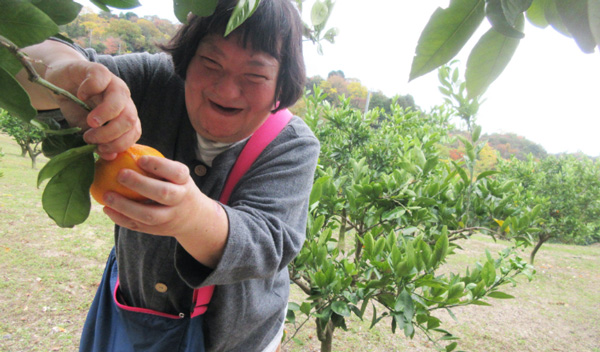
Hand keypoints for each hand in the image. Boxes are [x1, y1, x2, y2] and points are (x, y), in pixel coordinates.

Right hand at [46, 60, 140, 159]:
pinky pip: (100, 80)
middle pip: (130, 119)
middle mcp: (124, 99)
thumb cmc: (77, 107)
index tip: (100, 149)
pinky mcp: (97, 70)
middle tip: (90, 138)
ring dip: (104, 116)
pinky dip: (89, 90)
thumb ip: (100, 142)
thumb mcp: (87, 129)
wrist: (61, 82)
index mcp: (125, 114)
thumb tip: (110, 156)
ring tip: (89, 123)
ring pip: (120, 101)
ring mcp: (113, 83)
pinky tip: (80, 95)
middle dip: (110, 134)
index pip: (134, 132)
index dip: (119, 144)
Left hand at [100, 156, 228, 266]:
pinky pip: (138, 226)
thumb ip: (157, 166)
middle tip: (120, 174)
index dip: (158, 165)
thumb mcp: (175, 175)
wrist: (193, 217)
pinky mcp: (158, 230)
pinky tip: (107, 209)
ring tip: (107, 195)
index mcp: (185, 182)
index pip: (176, 172)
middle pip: (164, 193)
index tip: (139, 158)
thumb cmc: (176, 187)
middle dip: (140, 184)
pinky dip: (121, 218)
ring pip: (149, 215)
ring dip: (126, 206)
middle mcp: (181, 200)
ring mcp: (170, 217)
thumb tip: (124, 150)